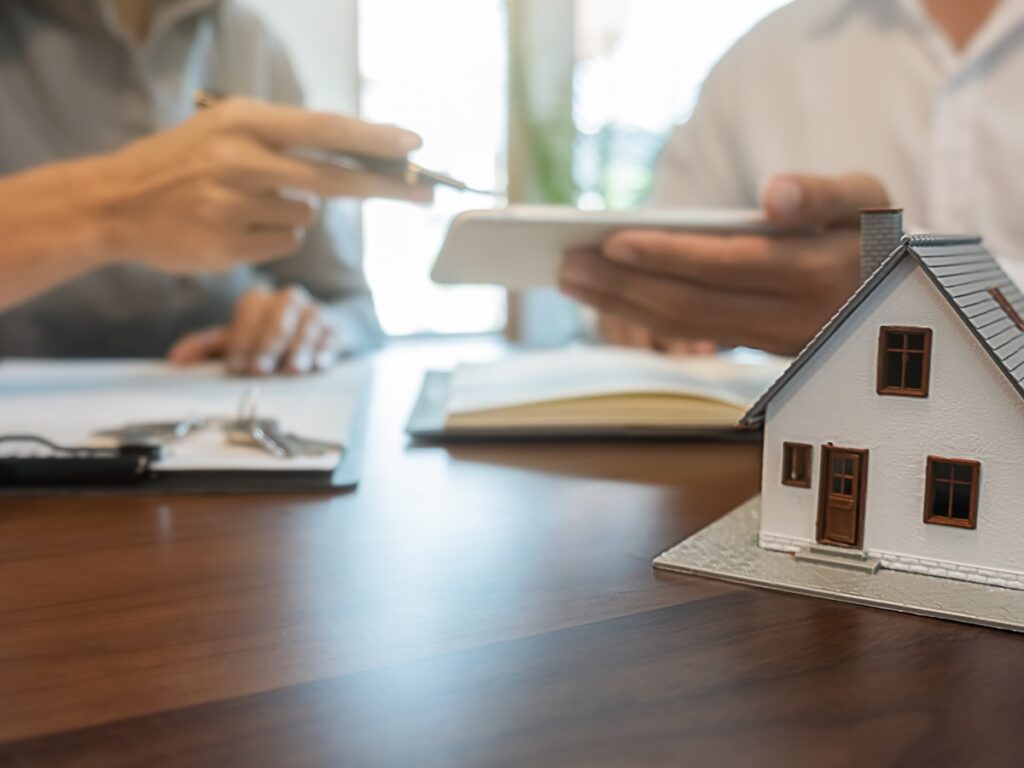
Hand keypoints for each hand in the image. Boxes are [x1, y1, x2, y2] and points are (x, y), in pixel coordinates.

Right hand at [88, 98, 430, 274]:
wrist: (115, 203)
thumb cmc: (181, 165)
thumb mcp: (225, 131)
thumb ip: (285, 141)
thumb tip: (360, 157)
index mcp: (242, 122)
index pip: (325, 128)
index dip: (374, 138)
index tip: (414, 145)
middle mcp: (240, 160)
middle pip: (335, 178)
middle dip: (387, 186)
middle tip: (425, 193)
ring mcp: (234, 206)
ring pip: (307, 216)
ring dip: (294, 213)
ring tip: (245, 204)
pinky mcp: (229, 246)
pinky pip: (285, 243)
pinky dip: (274, 238)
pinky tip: (236, 227)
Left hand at [168, 285, 337, 375]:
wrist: (318, 332)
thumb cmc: (270, 337)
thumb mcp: (238, 340)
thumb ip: (208, 347)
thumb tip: (177, 358)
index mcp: (260, 300)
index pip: (249, 314)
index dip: (242, 341)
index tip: (236, 367)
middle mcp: (288, 300)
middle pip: (278, 318)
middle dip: (268, 345)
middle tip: (261, 369)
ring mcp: (314, 312)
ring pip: (308, 324)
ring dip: (299, 348)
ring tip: (293, 370)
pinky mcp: (336, 327)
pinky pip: (332, 335)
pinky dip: (326, 350)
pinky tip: (320, 365)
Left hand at [560, 174, 889, 355]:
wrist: (898, 289)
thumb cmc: (870, 228)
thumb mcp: (866, 197)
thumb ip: (823, 193)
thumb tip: (772, 196)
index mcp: (815, 271)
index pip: (728, 264)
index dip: (669, 255)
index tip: (612, 241)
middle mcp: (790, 316)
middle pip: (692, 305)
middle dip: (624, 286)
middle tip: (566, 264)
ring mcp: (770, 341)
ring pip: (685, 328)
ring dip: (622, 306)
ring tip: (571, 279)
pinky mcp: (754, 350)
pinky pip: (691, 337)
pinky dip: (643, 318)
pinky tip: (606, 297)